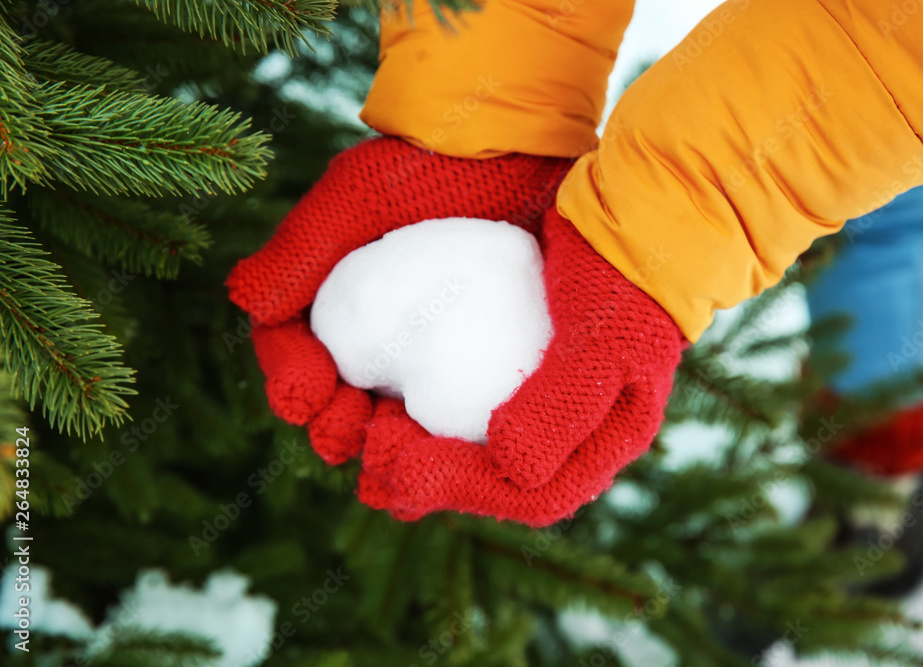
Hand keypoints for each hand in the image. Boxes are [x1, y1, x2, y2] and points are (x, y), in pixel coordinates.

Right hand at [227, 136, 572, 463]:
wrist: (514, 150)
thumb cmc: (429, 164)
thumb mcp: (354, 197)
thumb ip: (299, 250)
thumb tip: (245, 301)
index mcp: (329, 301)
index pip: (293, 356)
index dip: (291, 383)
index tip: (305, 394)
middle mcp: (373, 333)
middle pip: (338, 402)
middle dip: (334, 428)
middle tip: (350, 432)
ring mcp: (425, 352)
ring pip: (390, 421)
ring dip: (382, 450)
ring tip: (391, 458)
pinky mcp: (474, 363)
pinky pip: (450, 417)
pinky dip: (438, 445)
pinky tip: (446, 460)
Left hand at [357, 208, 686, 525]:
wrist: (627, 212)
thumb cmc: (625, 278)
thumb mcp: (608, 340)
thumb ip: (564, 405)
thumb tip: (511, 464)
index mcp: (599, 442)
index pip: (530, 495)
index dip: (462, 491)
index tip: (404, 468)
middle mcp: (564, 431)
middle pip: (488, 479)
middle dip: (424, 475)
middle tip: (371, 450)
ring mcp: (531, 397)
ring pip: (463, 443)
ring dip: (409, 445)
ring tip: (361, 427)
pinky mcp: (500, 360)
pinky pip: (452, 395)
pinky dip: (411, 402)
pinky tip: (374, 389)